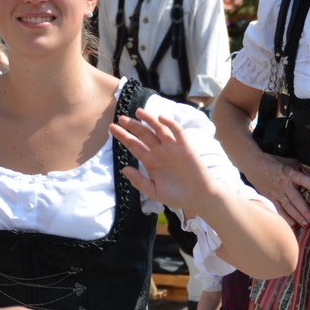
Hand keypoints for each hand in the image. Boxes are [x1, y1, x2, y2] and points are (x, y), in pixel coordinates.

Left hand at [110, 108, 230, 215]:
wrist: (198, 198)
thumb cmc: (176, 195)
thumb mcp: (154, 191)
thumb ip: (139, 181)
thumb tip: (124, 169)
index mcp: (149, 161)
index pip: (133, 145)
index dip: (123, 136)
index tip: (111, 128)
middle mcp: (159, 151)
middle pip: (144, 134)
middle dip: (132, 126)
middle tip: (121, 118)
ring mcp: (172, 148)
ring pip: (159, 129)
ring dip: (149, 120)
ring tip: (138, 112)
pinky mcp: (185, 147)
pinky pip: (177, 132)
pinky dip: (170, 124)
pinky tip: (161, 118)